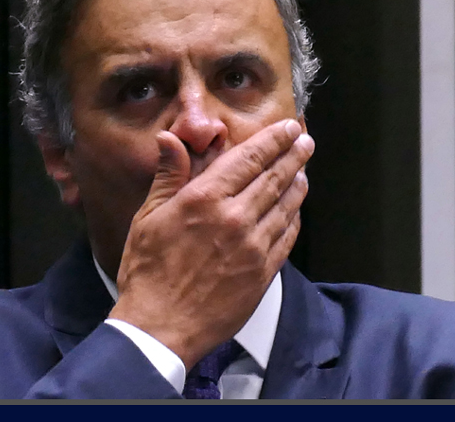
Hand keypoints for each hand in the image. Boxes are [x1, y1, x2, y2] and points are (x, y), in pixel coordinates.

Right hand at [108, 119, 314, 369]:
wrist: (160, 327)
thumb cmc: (148, 272)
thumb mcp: (148, 217)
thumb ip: (168, 176)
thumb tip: (170, 139)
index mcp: (204, 199)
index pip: (249, 159)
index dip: (272, 140)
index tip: (287, 128)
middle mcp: (234, 218)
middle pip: (273, 178)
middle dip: (293, 155)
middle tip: (305, 141)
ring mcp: (252, 247)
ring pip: (285, 206)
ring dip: (297, 183)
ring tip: (303, 170)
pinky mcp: (262, 273)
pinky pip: (286, 237)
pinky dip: (294, 218)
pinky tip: (295, 209)